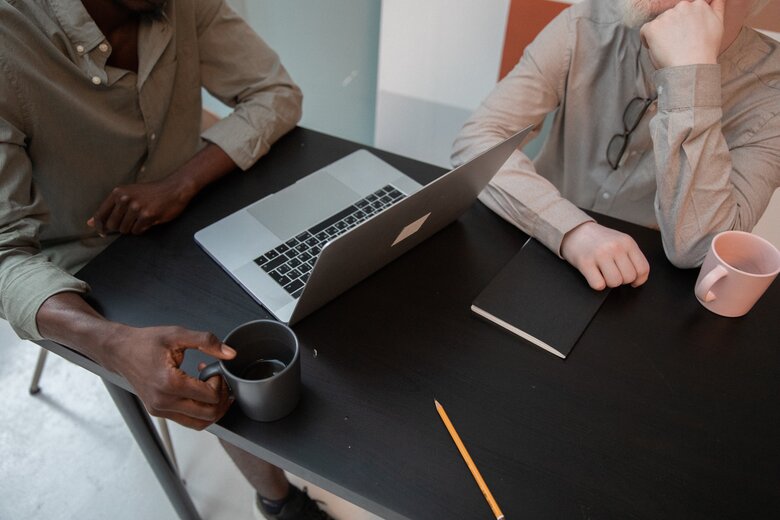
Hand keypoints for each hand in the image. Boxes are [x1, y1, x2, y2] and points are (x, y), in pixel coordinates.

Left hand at [87, 176, 193, 235]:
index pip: (101, 214)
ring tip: (141, 219)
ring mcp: (136, 207)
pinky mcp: (147, 216)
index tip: (102, 232)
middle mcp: (125, 199)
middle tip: (130, 222)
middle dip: (120, 227)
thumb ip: (110, 207)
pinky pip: (137, 231)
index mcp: (118, 192)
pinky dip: (142, 229)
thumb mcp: (129, 194)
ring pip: (125, 229)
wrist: (174, 189)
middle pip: (113, 225)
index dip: (100, 227)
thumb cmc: (152, 192)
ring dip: (132, 228)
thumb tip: (90, 223)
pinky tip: (148, 221)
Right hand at [107, 325, 236, 429]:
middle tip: (217, 380)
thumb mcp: (177, 335)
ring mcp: (160, 409)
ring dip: (211, 408)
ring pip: (199, 423)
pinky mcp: (158, 412)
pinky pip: (187, 420)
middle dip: (220, 398)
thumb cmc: (145, 342)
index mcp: (169, 383)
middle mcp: (163, 401)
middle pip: (208, 414)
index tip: (214, 370)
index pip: (210, 396)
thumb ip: (206, 342)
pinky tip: (197, 391)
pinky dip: (198, 410)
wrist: (120, 350)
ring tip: (210, 388)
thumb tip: (230, 353)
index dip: (220, 382)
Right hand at [561, 221, 649, 289]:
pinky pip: (598, 285)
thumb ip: (632, 257)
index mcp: (627, 242)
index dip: (639, 280)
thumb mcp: (620, 241)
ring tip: (603, 274)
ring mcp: (600, 255)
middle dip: (622, 280)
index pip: (642, 269)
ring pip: (614, 282)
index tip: (633, 281)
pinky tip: (594, 275)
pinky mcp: (585, 263)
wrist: (575, 230)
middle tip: (614, 273)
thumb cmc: (599, 239)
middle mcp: (615, 247)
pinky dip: (597, 284)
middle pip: (628, 277)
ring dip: (609, 283)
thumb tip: (639, 279)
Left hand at [640, 0, 724, 68]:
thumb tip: (713, 0)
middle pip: (672, 15)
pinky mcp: (653, 27)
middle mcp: (683, 6)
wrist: (693, 66)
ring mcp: (667, 16)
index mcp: (698, 5)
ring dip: (662, 34)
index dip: (685, 24)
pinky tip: (659, 50)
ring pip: (659, 23)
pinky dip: (648, 40)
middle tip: (680, 44)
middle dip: (673, 27)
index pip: (686, 9)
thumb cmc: (705, 50)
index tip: (687, 35)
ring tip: (672, 49)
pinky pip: (645, 31)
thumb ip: (716, 7)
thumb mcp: (718, 24)